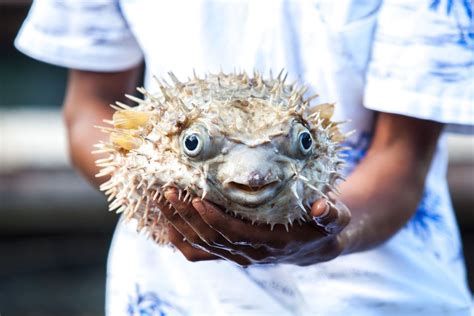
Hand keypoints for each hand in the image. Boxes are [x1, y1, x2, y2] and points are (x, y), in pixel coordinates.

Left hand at [158, 188, 350, 265]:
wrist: (313, 246)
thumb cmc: (321, 226)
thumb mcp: (335, 219)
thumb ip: (331, 214)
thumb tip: (322, 207)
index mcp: (271, 244)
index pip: (236, 233)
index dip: (215, 219)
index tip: (197, 199)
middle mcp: (249, 253)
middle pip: (211, 237)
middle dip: (187, 216)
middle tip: (169, 192)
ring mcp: (236, 255)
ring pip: (200, 244)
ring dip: (178, 224)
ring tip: (160, 200)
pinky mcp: (228, 252)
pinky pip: (198, 252)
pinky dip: (179, 239)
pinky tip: (165, 222)